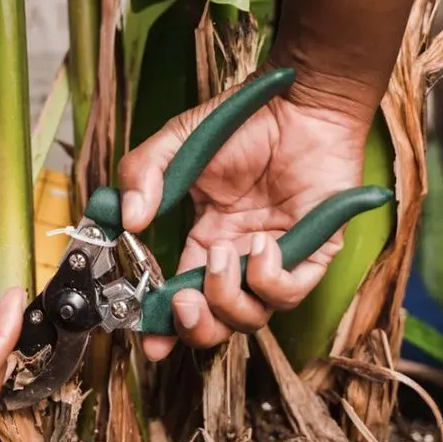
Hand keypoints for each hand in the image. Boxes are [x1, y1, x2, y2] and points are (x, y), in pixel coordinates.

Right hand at [119, 75, 369, 360]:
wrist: (298, 102)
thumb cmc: (244, 121)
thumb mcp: (177, 142)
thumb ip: (143, 174)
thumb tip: (127, 220)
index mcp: (207, 239)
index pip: (183, 297)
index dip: (165, 325)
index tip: (148, 340)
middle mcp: (241, 256)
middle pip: (218, 323)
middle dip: (195, 327)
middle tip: (181, 304)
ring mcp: (278, 257)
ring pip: (252, 317)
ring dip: (226, 297)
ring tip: (219, 254)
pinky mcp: (315, 252)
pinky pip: (291, 293)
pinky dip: (269, 278)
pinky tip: (261, 244)